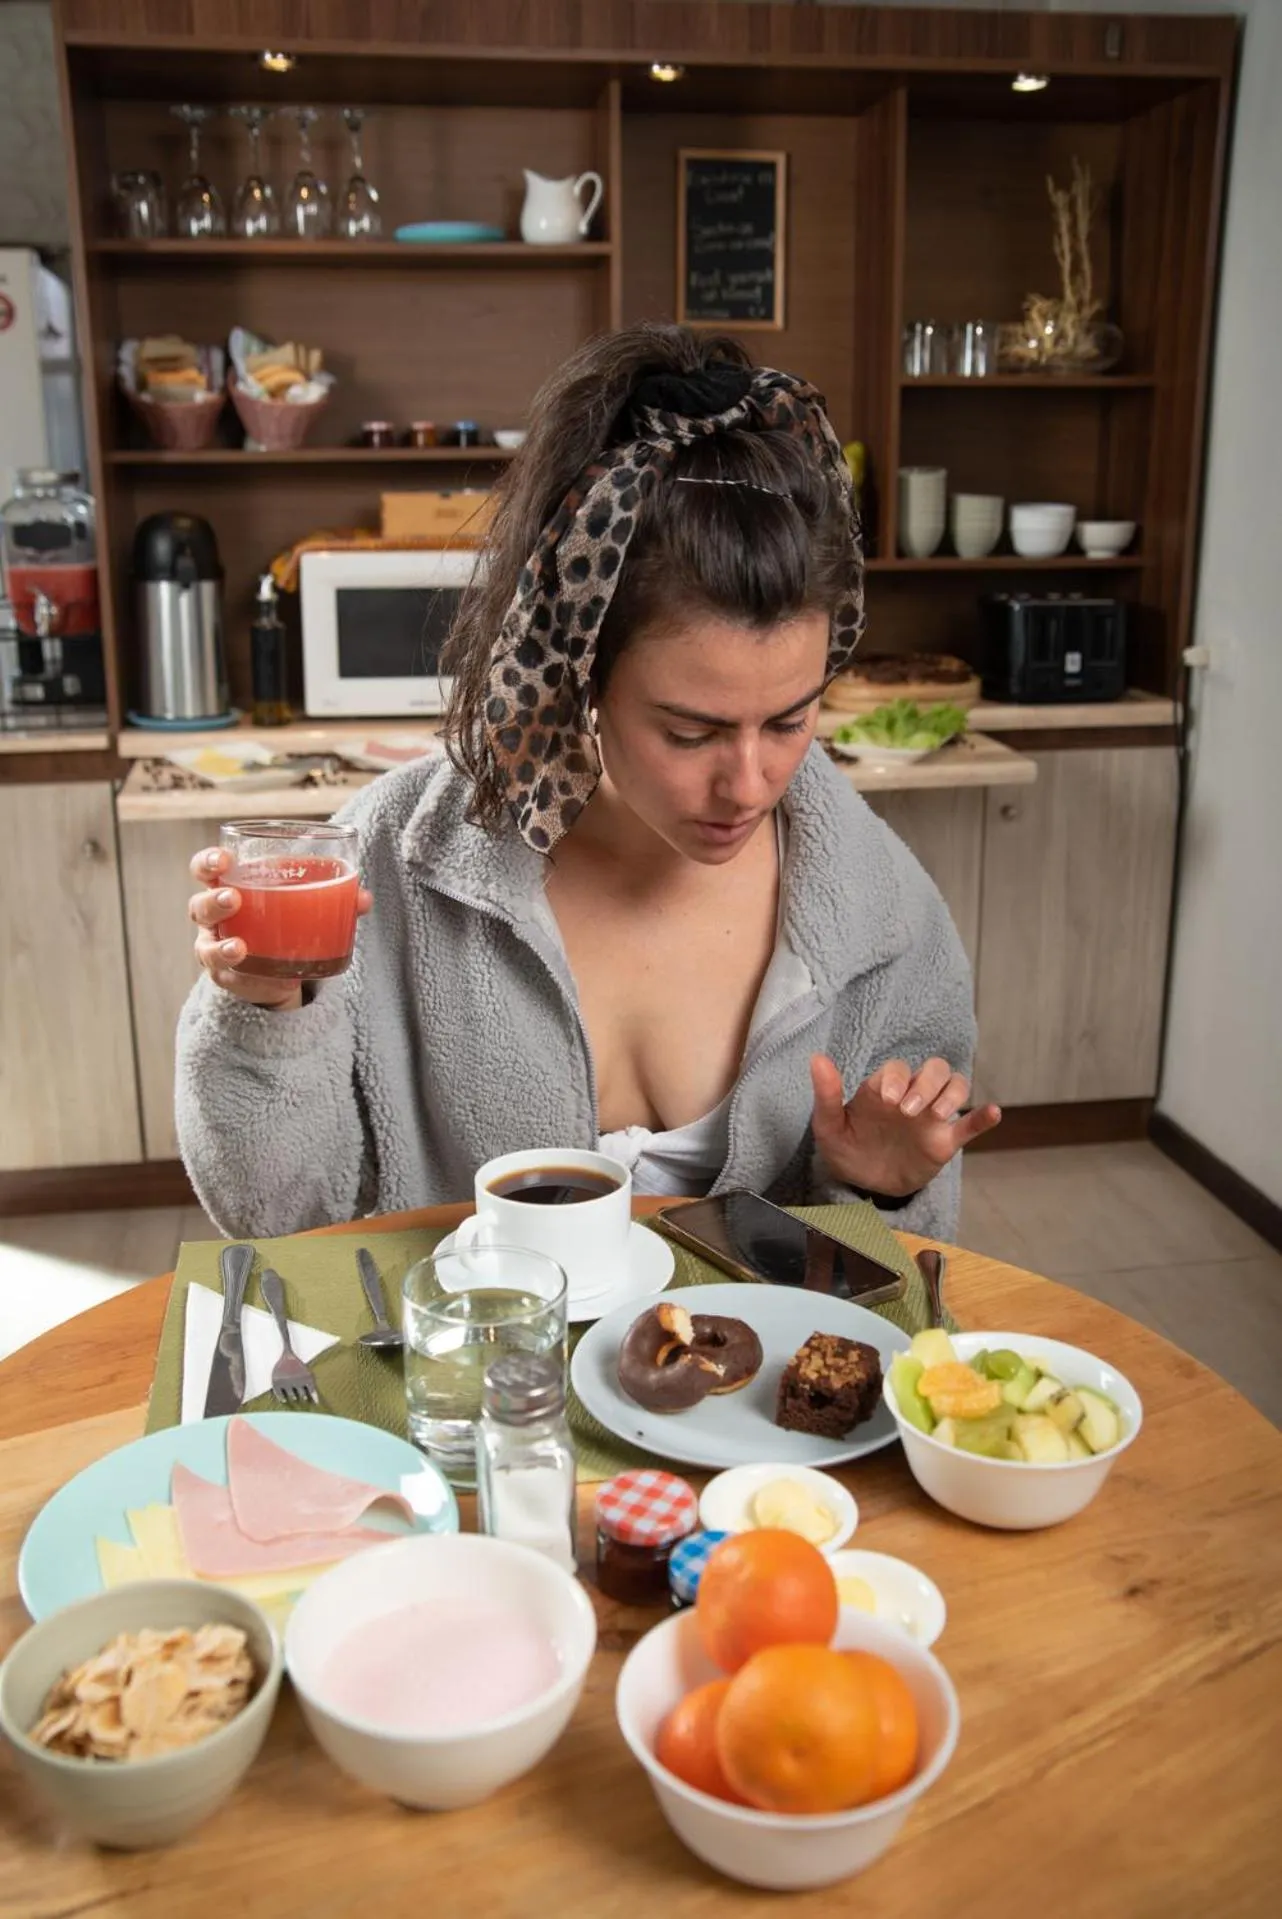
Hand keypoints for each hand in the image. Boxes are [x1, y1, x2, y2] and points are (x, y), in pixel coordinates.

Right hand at [188, 846, 371, 1009]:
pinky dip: (242, 977)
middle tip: (233, 899)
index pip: (207, 869)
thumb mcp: (307, 905)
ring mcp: (217, 948)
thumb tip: (363, 899)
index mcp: (232, 886)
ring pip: (206, 947)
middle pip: (199, 905)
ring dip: (221, 946)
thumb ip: (335, 898)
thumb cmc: (286, 921)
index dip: (209, 861)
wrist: (280, 968)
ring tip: (240, 948)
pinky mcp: (228, 978)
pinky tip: (259, 976)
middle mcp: (216, 918)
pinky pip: (226, 978)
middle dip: (213, 900)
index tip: (224, 859)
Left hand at [810, 1053, 1000, 1198]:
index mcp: (883, 1089)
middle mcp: (911, 1096)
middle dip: (926, 1084)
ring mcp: (930, 1118)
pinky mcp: (944, 1142)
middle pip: (934, 1070)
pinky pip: (969, 1126)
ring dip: (952, 1095)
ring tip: (938, 1114)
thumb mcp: (829, 1125)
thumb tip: (816, 1058)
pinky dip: (983, 1117)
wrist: (862, 1183)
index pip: (898, 1069)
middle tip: (908, 1111)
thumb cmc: (846, 1147)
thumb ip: (827, 1094)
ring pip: (956, 1087)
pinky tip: (994, 1112)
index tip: (887, 1100)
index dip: (896, 1078)